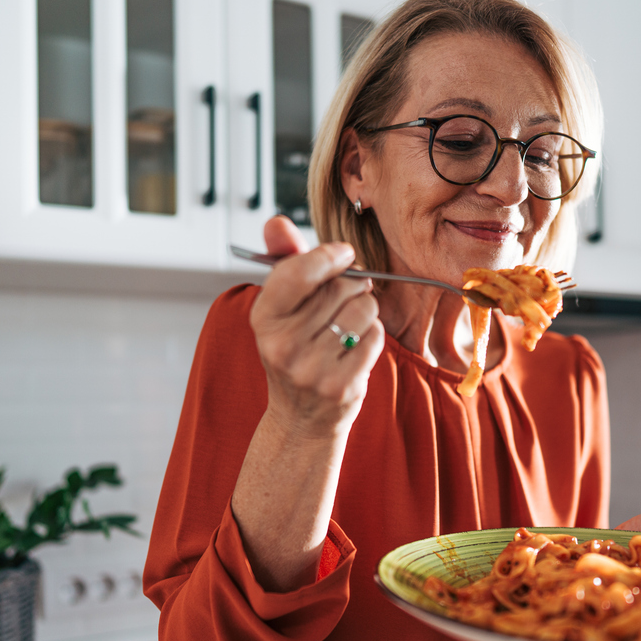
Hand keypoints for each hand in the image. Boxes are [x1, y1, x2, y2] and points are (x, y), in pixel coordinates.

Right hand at [249, 216, 384, 439]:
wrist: (301, 418)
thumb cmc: (295, 350)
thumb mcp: (280, 307)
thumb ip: (283, 261)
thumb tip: (276, 222)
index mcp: (264, 318)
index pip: (297, 271)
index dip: (327, 255)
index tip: (342, 254)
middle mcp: (283, 345)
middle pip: (340, 286)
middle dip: (350, 284)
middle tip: (343, 298)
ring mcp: (312, 368)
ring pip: (363, 308)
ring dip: (364, 310)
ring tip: (348, 325)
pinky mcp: (342, 385)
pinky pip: (376, 336)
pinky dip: (373, 335)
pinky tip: (355, 347)